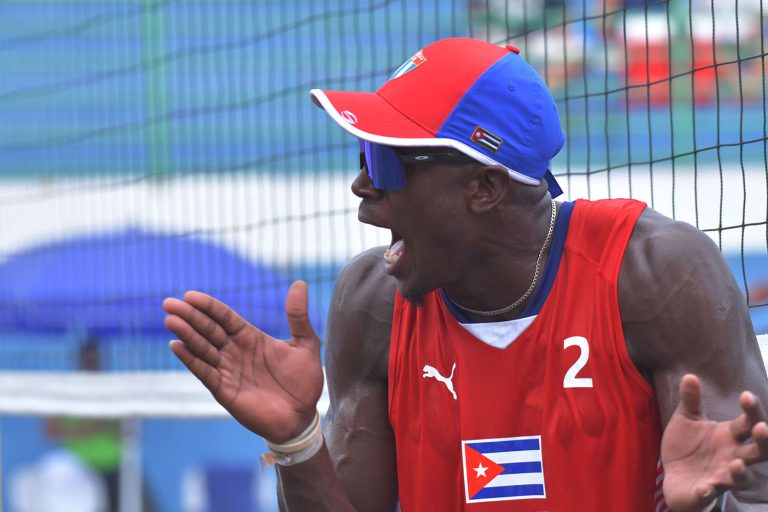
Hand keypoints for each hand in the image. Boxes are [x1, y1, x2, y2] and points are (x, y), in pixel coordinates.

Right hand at [162, 281, 323, 442]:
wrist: (303, 416)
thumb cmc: (304, 380)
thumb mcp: (305, 343)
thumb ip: (298, 316)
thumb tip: (300, 282)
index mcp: (251, 337)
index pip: (224, 317)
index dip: (207, 306)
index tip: (189, 295)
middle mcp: (235, 351)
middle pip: (208, 329)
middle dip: (189, 316)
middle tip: (169, 303)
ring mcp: (228, 370)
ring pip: (202, 348)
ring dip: (186, 334)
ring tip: (170, 320)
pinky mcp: (224, 390)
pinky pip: (204, 372)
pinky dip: (190, 360)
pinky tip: (176, 346)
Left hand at [661, 374, 767, 510]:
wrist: (673, 474)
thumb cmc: (687, 445)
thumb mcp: (686, 419)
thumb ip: (690, 400)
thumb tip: (689, 375)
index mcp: (729, 435)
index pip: (748, 422)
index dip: (751, 410)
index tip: (746, 396)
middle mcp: (732, 456)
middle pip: (758, 451)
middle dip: (763, 440)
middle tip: (761, 428)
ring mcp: (722, 475)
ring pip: (741, 477)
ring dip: (740, 471)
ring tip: (737, 463)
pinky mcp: (706, 490)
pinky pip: (711, 492)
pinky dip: (710, 489)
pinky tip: (706, 487)